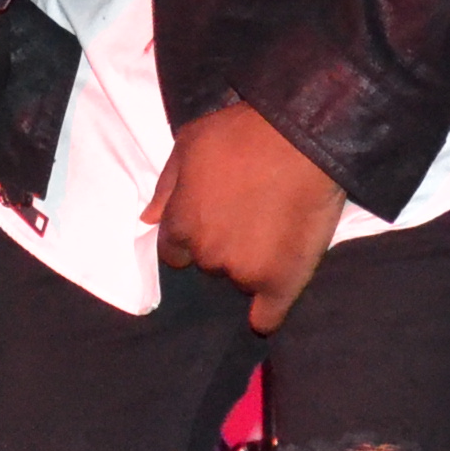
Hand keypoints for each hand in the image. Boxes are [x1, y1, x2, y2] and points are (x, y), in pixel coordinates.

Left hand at [146, 103, 345, 333]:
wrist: (303, 139)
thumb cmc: (243, 132)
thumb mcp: (190, 142)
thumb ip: (166, 185)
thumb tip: (146, 219)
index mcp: (182, 224)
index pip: (175, 251)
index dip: (192, 238)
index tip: (213, 223)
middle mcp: (206, 255)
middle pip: (208, 264)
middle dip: (222, 246)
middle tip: (249, 219)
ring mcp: (242, 272)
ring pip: (239, 280)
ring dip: (249, 265)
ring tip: (274, 235)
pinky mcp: (279, 283)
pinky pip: (266, 318)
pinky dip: (264, 317)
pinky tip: (263, 315)